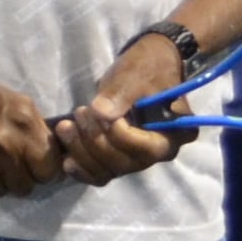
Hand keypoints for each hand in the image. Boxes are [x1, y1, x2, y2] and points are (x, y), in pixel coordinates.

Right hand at [0, 48, 68, 198]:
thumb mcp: (13, 101)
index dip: (41, 171)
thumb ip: (33, 128)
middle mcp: (5, 145)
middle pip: (24, 187)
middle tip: (2, 167)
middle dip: (16, 179)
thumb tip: (50, 155)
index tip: (31, 167)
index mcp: (24, 123)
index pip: (49, 170)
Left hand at [55, 26, 195, 182]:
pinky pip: (100, 174)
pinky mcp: (119, 157)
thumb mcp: (135, 74)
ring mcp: (138, 158)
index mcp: (176, 134)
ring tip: (65, 127)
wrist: (145, 66)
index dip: (119, 135)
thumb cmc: (147, 67)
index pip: (147, 149)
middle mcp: (160, 154)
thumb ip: (120, 94)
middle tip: (79, 113)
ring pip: (109, 171)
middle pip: (125, 163)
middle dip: (95, 141)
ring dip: (83, 153)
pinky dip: (82, 169)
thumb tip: (100, 113)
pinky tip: (65, 159)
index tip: (99, 111)